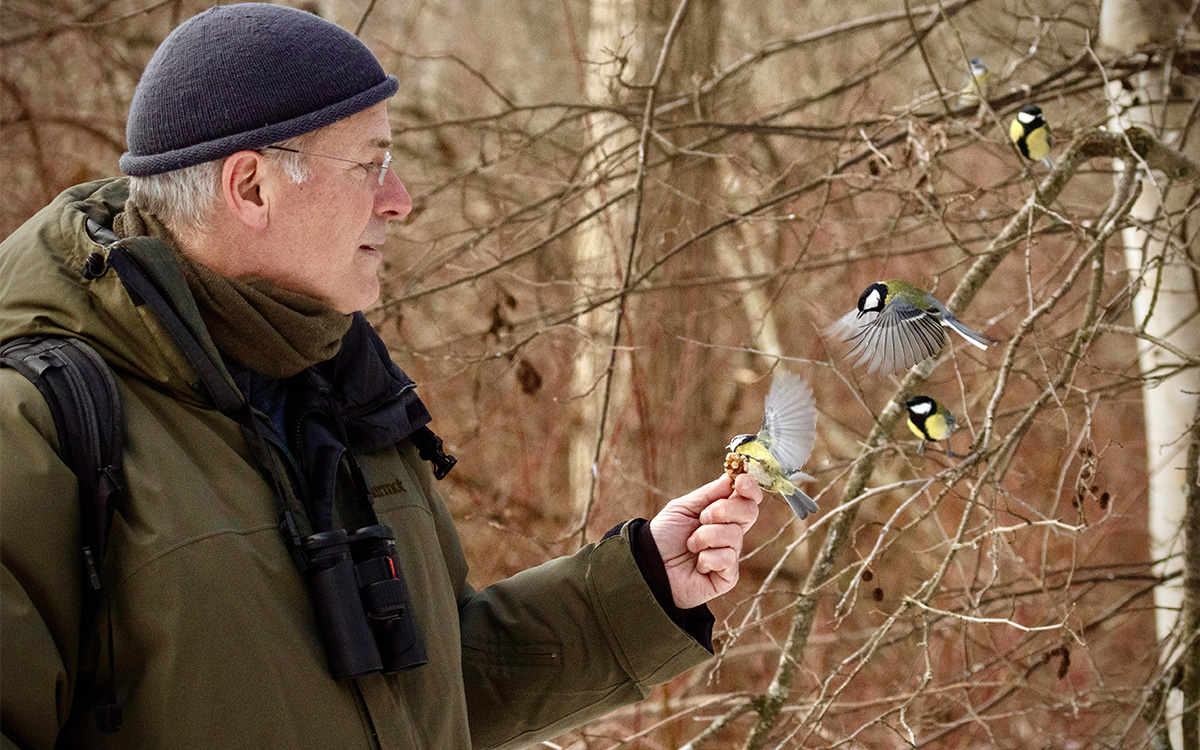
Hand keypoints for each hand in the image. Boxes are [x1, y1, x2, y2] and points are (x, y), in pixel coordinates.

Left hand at [648, 473, 762, 609]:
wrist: (649, 564)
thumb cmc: (664, 535)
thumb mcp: (684, 507)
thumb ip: (710, 493)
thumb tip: (733, 477)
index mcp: (722, 514)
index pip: (748, 498)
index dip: (750, 488)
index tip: (740, 481)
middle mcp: (730, 533)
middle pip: (750, 512)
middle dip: (724, 509)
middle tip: (702, 517)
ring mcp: (731, 554)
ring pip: (734, 534)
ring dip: (706, 536)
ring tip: (690, 544)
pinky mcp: (728, 576)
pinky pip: (727, 558)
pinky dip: (706, 558)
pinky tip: (697, 565)